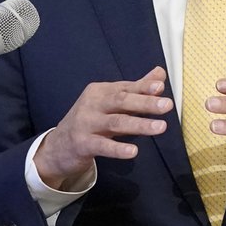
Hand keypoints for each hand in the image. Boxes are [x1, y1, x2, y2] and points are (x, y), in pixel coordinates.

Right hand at [33, 67, 172, 189]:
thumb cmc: (90, 122)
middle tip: (167, 105)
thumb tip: (160, 74)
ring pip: (115, 123)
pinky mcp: (81, 144)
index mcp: (100, 91)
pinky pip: (102, 146)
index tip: (161, 87)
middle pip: (121, 101)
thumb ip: (135, 89)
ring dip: (139, 124)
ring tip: (160, 127)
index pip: (125, 88)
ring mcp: (85, 123)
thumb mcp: (110, 104)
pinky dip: (118, 148)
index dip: (144, 87)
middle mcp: (92, 104)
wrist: (58, 146)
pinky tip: (133, 151)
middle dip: (145, 103)